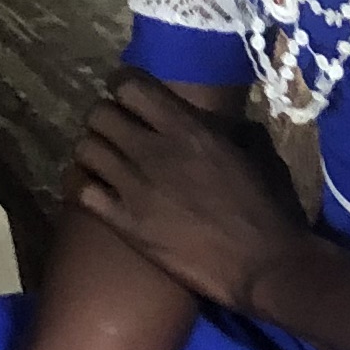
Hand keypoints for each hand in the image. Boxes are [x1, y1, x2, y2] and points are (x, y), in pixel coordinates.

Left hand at [71, 71, 302, 311]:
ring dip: (92, 150)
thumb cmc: (269, 206)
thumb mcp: (256, 150)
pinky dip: (80, 185)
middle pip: (98, 114)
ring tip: (104, 161)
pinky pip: (79, 191)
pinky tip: (93, 189)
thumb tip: (209, 119)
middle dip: (105, 118)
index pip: (129, 86)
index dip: (123, 85)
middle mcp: (153, 150)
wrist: (263, 264)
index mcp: (187, 127)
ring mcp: (134, 188)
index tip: (128, 95)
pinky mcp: (124, 223)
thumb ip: (225, 127)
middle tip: (116, 131)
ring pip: (84, 149)